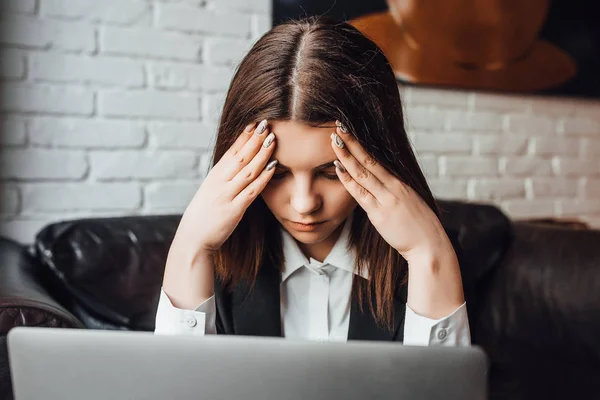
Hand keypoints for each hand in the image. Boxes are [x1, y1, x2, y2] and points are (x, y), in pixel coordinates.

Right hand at [175, 120, 277, 253]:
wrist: (192, 240)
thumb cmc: (202, 217)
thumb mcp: (210, 193)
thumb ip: (223, 180)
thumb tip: (236, 168)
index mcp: (214, 177)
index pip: (231, 152)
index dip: (243, 137)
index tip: (254, 123)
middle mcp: (219, 183)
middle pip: (240, 157)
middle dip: (254, 140)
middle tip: (266, 123)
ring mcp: (226, 195)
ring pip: (247, 170)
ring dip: (261, 154)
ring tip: (272, 140)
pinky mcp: (234, 209)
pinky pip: (251, 191)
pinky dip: (263, 178)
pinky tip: (273, 167)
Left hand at [329, 122, 451, 263]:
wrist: (429, 246)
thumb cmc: (418, 227)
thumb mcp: (408, 203)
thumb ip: (393, 193)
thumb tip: (380, 185)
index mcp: (400, 183)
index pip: (376, 159)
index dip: (361, 145)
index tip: (348, 132)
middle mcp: (393, 187)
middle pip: (368, 161)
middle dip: (352, 144)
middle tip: (338, 128)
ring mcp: (386, 199)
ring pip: (363, 173)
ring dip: (347, 156)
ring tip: (335, 142)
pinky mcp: (380, 214)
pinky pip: (361, 194)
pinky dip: (348, 180)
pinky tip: (338, 168)